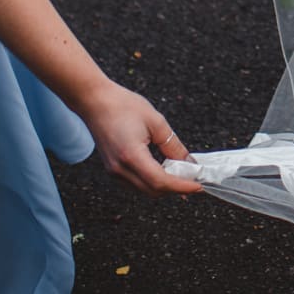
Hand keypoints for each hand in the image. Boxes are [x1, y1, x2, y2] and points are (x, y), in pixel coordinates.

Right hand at [77, 81, 201, 194]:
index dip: (181, 186)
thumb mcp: (156, 122)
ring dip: (164, 186)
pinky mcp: (113, 169)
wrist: (95, 101)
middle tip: (194, 181)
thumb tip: (188, 163)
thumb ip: (173, 146)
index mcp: (131, 156)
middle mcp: (120, 169)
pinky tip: (164, 171)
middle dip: (176, 189)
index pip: (160, 182)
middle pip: (153, 191)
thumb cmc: (122, 106)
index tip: (199, 185)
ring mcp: (114, 172)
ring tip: (182, 176)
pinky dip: (152, 181)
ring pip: (144, 190)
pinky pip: (136, 183)